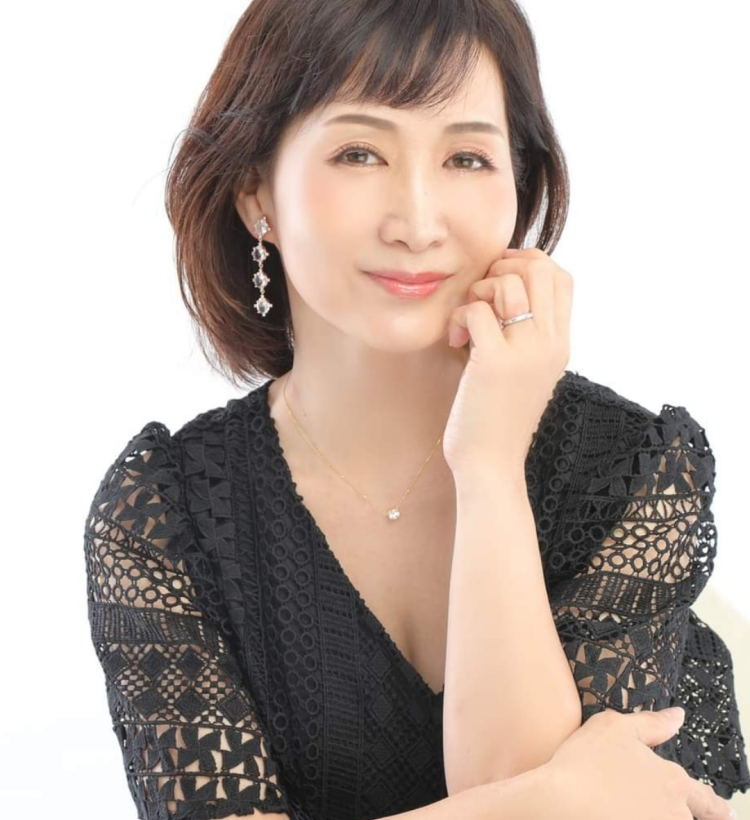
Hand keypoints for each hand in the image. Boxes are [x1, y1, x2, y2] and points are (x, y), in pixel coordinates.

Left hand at [442, 247, 572, 477]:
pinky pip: (476, 310)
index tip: (500, 281)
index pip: (563, 278)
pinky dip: (459, 317)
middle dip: (503, 267)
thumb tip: (505, 295)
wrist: (491, 464)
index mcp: (561, 345)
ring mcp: (526, 352)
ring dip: (478, 291)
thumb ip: (526, 337)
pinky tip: (455, 341)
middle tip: (481, 294)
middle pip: (540, 269)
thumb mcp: (526, 373)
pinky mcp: (494, 362)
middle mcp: (550, 344)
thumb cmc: (499, 419)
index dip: (531, 264)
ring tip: (467, 322)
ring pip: (508, 283)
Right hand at [536, 707, 735, 819]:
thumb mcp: (615, 727)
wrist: (559, 804)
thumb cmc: (585, 762)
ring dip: (651, 814)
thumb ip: (652, 724)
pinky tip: (615, 815)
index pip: (706, 800)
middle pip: (684, 816)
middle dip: (675, 811)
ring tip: (627, 807)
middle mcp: (673, 814)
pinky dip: (632, 818)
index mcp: (673, 783)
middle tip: (653, 804)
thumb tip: (678, 717)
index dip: (717, 807)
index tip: (727, 813)